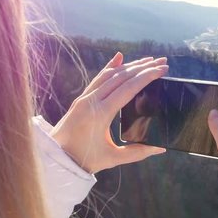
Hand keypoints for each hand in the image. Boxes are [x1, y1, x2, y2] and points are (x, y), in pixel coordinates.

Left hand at [50, 52, 167, 173]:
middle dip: (143, 67)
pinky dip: (110, 67)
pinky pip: (98, 79)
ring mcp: (85, 98)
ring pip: (110, 75)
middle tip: (161, 62)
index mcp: (101, 113)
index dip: (147, 77)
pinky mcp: (81, 99)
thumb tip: (160, 149)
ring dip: (130, 66)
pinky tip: (119, 58)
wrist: (55, 157)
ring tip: (147, 61)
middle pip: (121, 77)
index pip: (128, 88)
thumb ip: (137, 153)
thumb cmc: (84, 159)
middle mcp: (92, 100)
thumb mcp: (112, 158)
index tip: (161, 69)